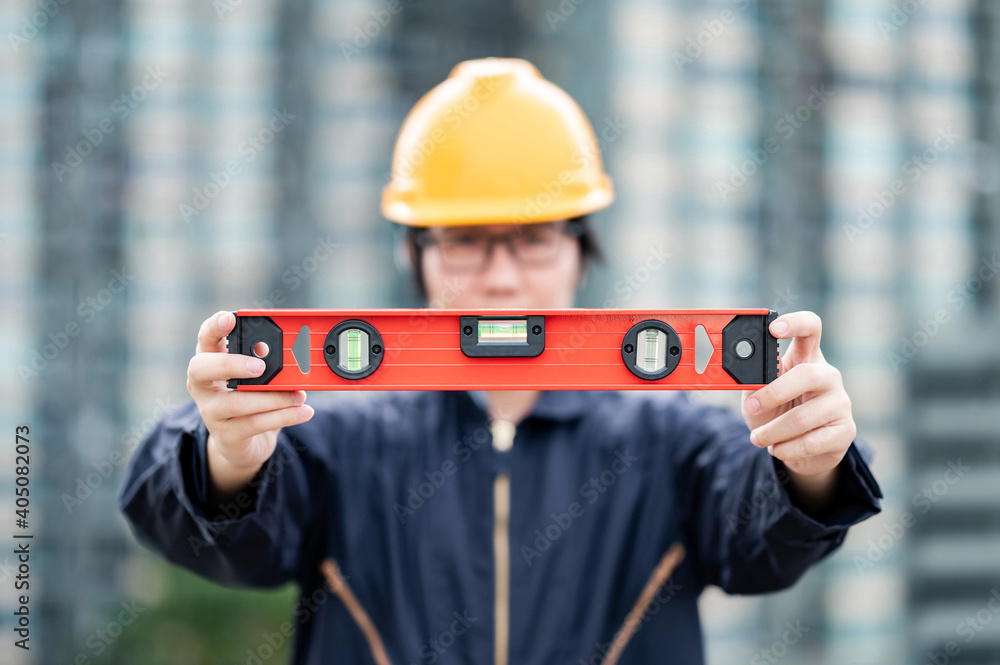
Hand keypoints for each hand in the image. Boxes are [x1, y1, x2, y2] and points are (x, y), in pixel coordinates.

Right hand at [187, 311, 313, 497]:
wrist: (243, 445)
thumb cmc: (253, 401)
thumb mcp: (260, 379)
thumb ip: (272, 366)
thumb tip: (299, 358)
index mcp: (210, 361)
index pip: (205, 338)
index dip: (214, 327)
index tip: (230, 317)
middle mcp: (203, 385)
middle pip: (202, 368)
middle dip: (231, 364)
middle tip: (260, 366)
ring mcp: (211, 412)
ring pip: (236, 402)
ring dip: (273, 398)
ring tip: (298, 395)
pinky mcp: (226, 436)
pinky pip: (254, 424)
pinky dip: (284, 417)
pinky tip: (303, 411)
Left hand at [741, 311, 855, 486]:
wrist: (800, 451)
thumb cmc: (777, 413)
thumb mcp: (758, 394)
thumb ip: (752, 381)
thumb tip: (739, 373)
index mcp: (806, 358)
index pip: (810, 328)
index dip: (795, 323)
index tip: (774, 328)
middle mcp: (828, 376)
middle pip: (807, 375)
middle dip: (773, 393)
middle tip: (751, 407)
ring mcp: (841, 403)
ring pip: (803, 418)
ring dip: (772, 432)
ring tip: (758, 438)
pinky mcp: (846, 431)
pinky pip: (810, 442)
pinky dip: (785, 449)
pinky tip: (777, 448)